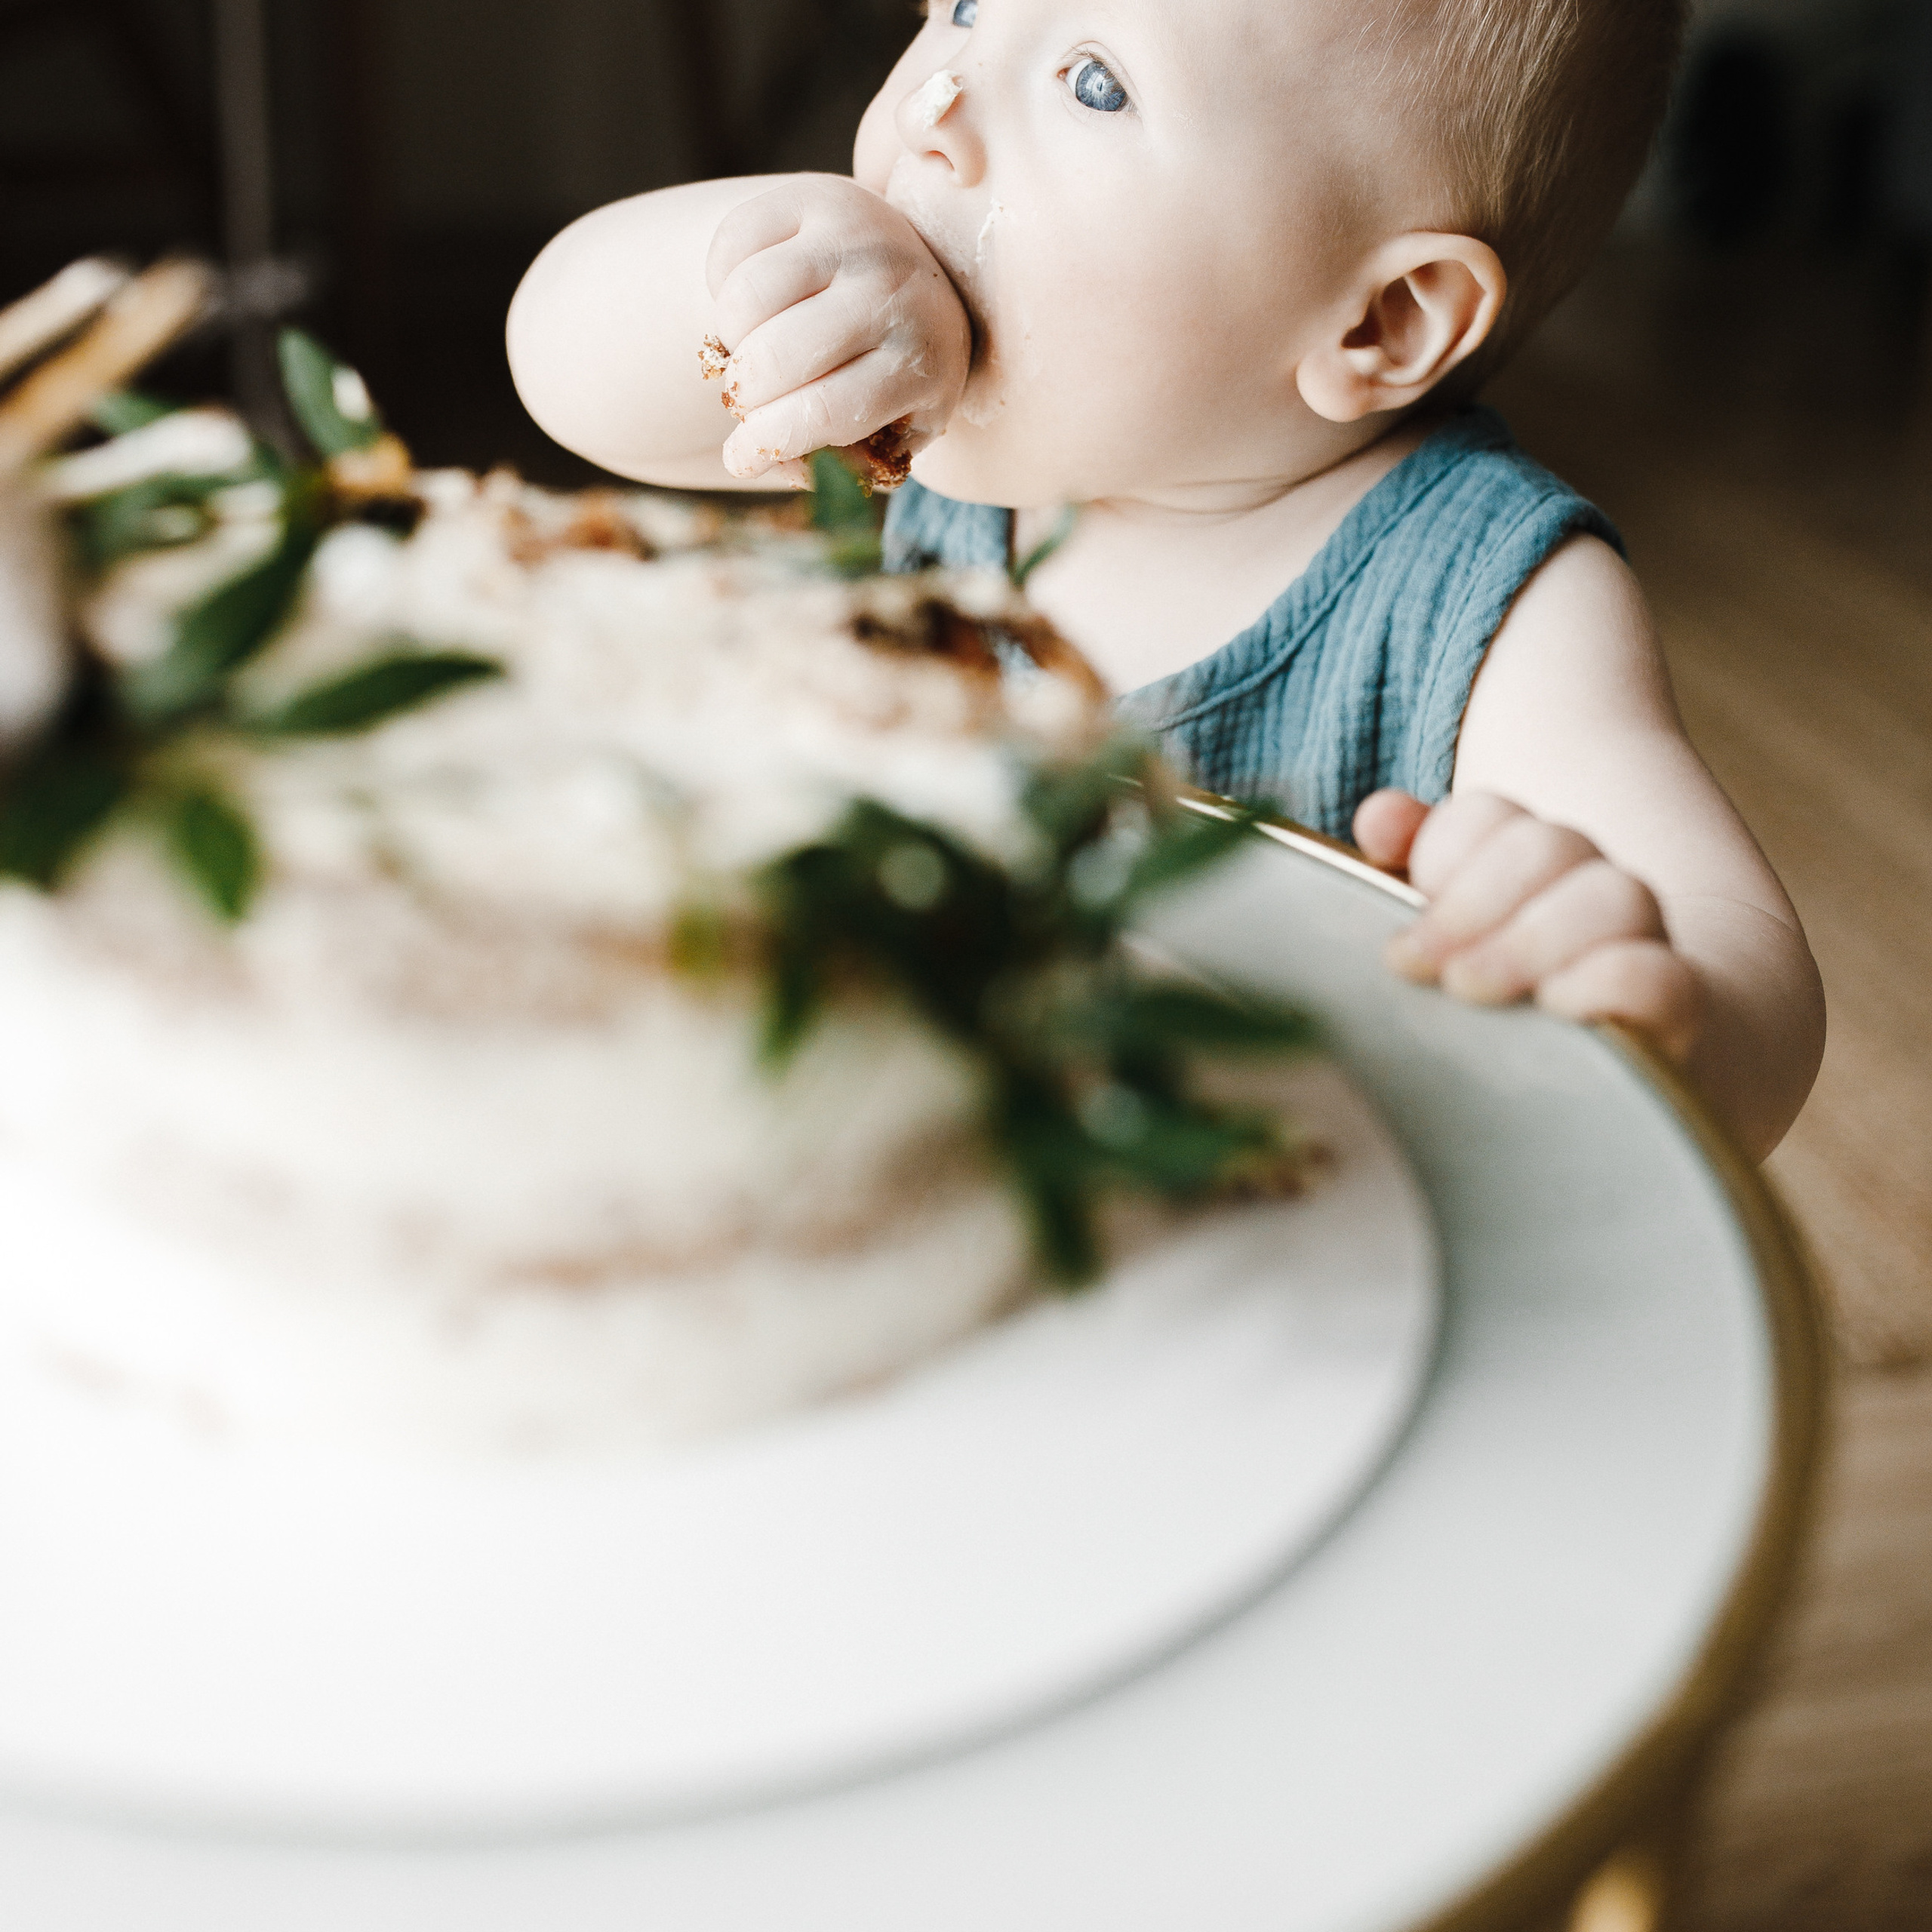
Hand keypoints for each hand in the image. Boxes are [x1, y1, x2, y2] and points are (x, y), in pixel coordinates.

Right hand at [705, 176, 972, 483]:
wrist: (918, 280)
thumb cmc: (895, 377)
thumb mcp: (891, 433)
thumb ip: (838, 465)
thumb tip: (771, 461)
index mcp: (923, 359)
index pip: (826, 409)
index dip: (767, 443)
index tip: (739, 458)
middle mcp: (893, 286)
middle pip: (774, 355)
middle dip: (743, 395)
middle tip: (746, 401)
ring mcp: (854, 232)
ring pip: (745, 298)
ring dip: (728, 339)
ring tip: (751, 350)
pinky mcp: (813, 194)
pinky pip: (730, 245)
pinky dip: (720, 285)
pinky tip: (751, 304)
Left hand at [1354, 790, 1703, 1061]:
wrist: (1595, 1093)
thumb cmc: (1495, 1007)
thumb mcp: (1441, 938)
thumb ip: (1408, 871)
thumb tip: (1380, 817)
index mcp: (1531, 866)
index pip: (1491, 817)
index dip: (1443, 851)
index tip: (1404, 914)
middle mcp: (1593, 890)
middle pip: (1550, 846)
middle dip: (1471, 903)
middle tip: (1414, 964)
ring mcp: (1644, 946)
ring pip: (1616, 895)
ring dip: (1529, 938)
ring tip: (1467, 987)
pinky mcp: (1675, 1014)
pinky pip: (1658, 978)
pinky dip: (1604, 981)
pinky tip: (1553, 1007)